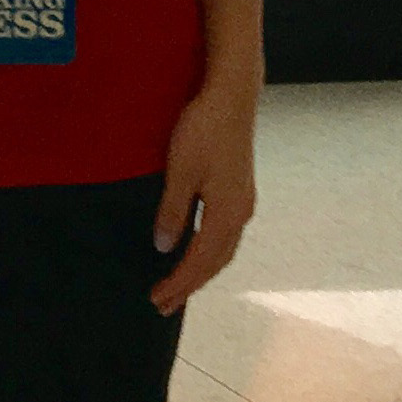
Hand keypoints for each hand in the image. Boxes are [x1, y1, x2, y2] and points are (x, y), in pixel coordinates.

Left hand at [150, 85, 257, 315]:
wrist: (233, 97)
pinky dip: (210, 252)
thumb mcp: (181, 172)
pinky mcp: (241, 190)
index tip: (157, 299)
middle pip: (215, 262)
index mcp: (226, 215)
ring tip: (181, 286)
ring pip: (223, 250)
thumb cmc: (203, 131)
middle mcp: (240, 214)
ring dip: (202, 271)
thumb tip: (164, 248)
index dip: (178, 283)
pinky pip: (226, 235)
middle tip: (164, 304)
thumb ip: (173, 211)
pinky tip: (199, 250)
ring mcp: (244, 202)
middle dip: (190, 285)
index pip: (199, 261)